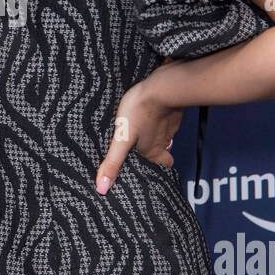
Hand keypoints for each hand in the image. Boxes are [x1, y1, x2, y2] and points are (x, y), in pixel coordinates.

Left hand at [95, 60, 183, 192]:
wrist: (162, 85)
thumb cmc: (139, 112)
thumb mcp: (121, 138)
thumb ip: (113, 162)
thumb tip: (102, 189)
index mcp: (154, 150)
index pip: (164, 166)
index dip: (159, 167)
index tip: (151, 168)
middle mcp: (165, 140)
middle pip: (165, 150)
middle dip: (157, 150)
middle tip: (144, 148)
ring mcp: (171, 123)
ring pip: (165, 133)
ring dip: (156, 132)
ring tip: (142, 129)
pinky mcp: (172, 107)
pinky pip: (167, 116)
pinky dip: (160, 116)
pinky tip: (150, 111)